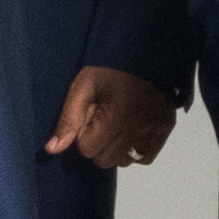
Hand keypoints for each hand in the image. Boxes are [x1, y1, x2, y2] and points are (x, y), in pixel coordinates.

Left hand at [45, 65, 176, 171]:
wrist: (149, 56)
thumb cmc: (112, 69)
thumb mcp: (84, 86)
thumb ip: (68, 118)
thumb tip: (52, 149)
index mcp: (117, 117)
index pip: (87, 149)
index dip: (83, 134)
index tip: (90, 116)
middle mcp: (138, 130)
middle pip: (104, 160)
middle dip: (98, 144)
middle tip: (103, 121)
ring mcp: (154, 133)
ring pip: (124, 161)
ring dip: (116, 149)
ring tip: (117, 127)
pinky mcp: (165, 133)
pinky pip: (144, 158)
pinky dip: (135, 150)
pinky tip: (131, 134)